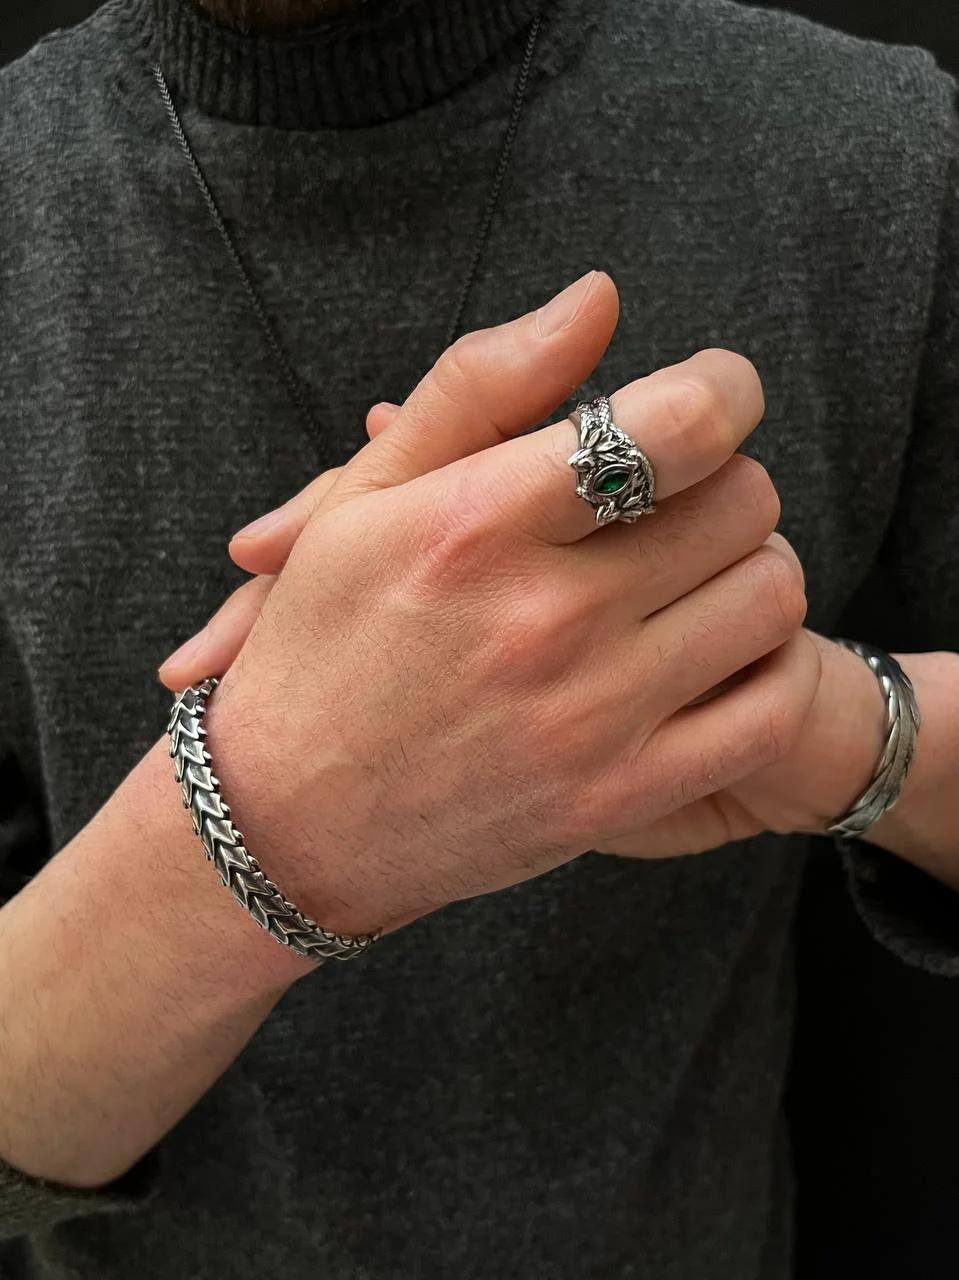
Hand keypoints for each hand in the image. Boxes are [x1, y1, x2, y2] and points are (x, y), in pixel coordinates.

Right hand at [160, 272, 812, 938]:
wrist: (292, 822)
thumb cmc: (322, 645)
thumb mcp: (365, 499)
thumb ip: (481, 384)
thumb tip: (598, 296)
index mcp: (479, 525)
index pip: (681, 424)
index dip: (724, 389)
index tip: (711, 396)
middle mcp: (545, 619)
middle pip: (743, 499)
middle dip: (722, 479)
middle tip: (677, 496)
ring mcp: (592, 717)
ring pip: (771, 595)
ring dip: (750, 566)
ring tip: (692, 574)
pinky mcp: (620, 796)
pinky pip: (769, 709)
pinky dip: (768, 666)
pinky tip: (714, 654)